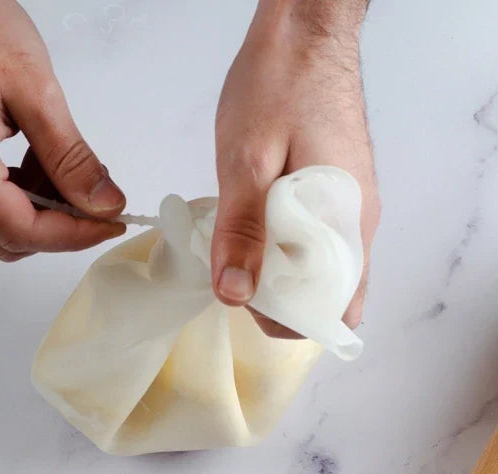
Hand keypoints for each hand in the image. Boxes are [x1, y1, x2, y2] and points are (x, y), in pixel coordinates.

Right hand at [0, 0, 125, 260]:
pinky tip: (39, 170)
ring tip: (67, 177)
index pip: (21, 231)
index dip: (73, 236)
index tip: (111, 222)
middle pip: (6, 241)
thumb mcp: (37, 91)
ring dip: (39, 219)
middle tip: (95, 202)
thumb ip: (72, 158)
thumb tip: (105, 204)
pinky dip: (18, 203)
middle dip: (59, 230)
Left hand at [212, 0, 379, 337]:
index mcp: (347, 223)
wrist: (305, 33)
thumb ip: (242, 230)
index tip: (245, 298)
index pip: (335, 309)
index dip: (289, 319)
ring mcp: (352, 208)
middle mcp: (360, 223)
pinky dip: (288, 250)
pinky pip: (318, 241)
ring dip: (283, 275)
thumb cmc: (278, 87)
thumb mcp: (246, 161)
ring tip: (243, 248)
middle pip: (330, 295)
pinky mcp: (339, 193)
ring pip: (322, 269)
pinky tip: (258, 229)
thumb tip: (234, 294)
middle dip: (283, 300)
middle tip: (237, 270)